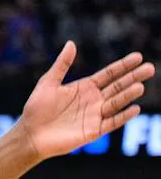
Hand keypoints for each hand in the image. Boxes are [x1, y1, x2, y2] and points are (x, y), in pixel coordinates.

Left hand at [18, 42, 153, 159]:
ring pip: (116, 103)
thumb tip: (71, 43)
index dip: (123, 66)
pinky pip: (111, 123)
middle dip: (133, 77)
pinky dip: (122, 116)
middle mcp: (94, 100)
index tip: (138, 56)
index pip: (109, 74)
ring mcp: (94, 115)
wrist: (30, 134)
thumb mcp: (48, 83)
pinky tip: (134, 108)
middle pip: (118, 86)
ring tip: (140, 87)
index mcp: (85, 87)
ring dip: (128, 95)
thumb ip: (61, 65)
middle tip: (150, 68)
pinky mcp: (92, 131)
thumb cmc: (36, 109)